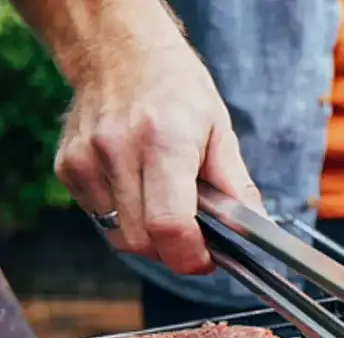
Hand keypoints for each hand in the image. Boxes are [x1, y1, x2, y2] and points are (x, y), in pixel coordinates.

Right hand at [54, 39, 263, 274]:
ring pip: (119, 236)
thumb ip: (236, 185)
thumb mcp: (220, 130)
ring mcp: (86, 161)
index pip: (169, 224)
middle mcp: (118, 152)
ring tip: (166, 204)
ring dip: (148, 236)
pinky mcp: (67, 168)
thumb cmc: (176, 90)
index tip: (206, 260)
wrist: (119, 52)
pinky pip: (100, 218)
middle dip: (173, 251)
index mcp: (165, 143)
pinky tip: (138, 189)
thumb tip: (256, 228)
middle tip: (194, 237)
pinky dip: (125, 217)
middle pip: (142, 241)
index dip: (190, 255)